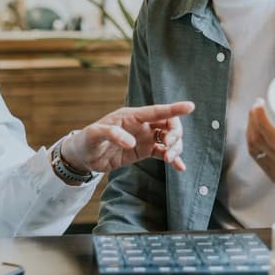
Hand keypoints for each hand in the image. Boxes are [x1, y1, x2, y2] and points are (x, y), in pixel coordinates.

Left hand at [61, 101, 194, 174]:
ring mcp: (144, 138)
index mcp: (131, 116)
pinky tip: (180, 167)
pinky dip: (173, 159)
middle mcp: (141, 125)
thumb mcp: (94, 135)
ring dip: (175, 148)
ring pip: (169, 138)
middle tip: (168, 147)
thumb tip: (131, 142)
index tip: (190, 107)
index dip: (173, 109)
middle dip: (175, 134)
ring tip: (169, 160)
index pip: (156, 111)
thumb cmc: (87, 140)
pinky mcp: (144, 151)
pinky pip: (163, 153)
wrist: (84, 157)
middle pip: (168, 124)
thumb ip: (111, 134)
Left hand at [244, 97, 274, 188]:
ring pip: (256, 151)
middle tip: (258, 105)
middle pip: (262, 144)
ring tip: (254, 114)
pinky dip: (252, 142)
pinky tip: (252, 130)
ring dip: (251, 130)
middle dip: (254, 121)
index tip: (260, 105)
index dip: (261, 121)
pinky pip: (257, 158)